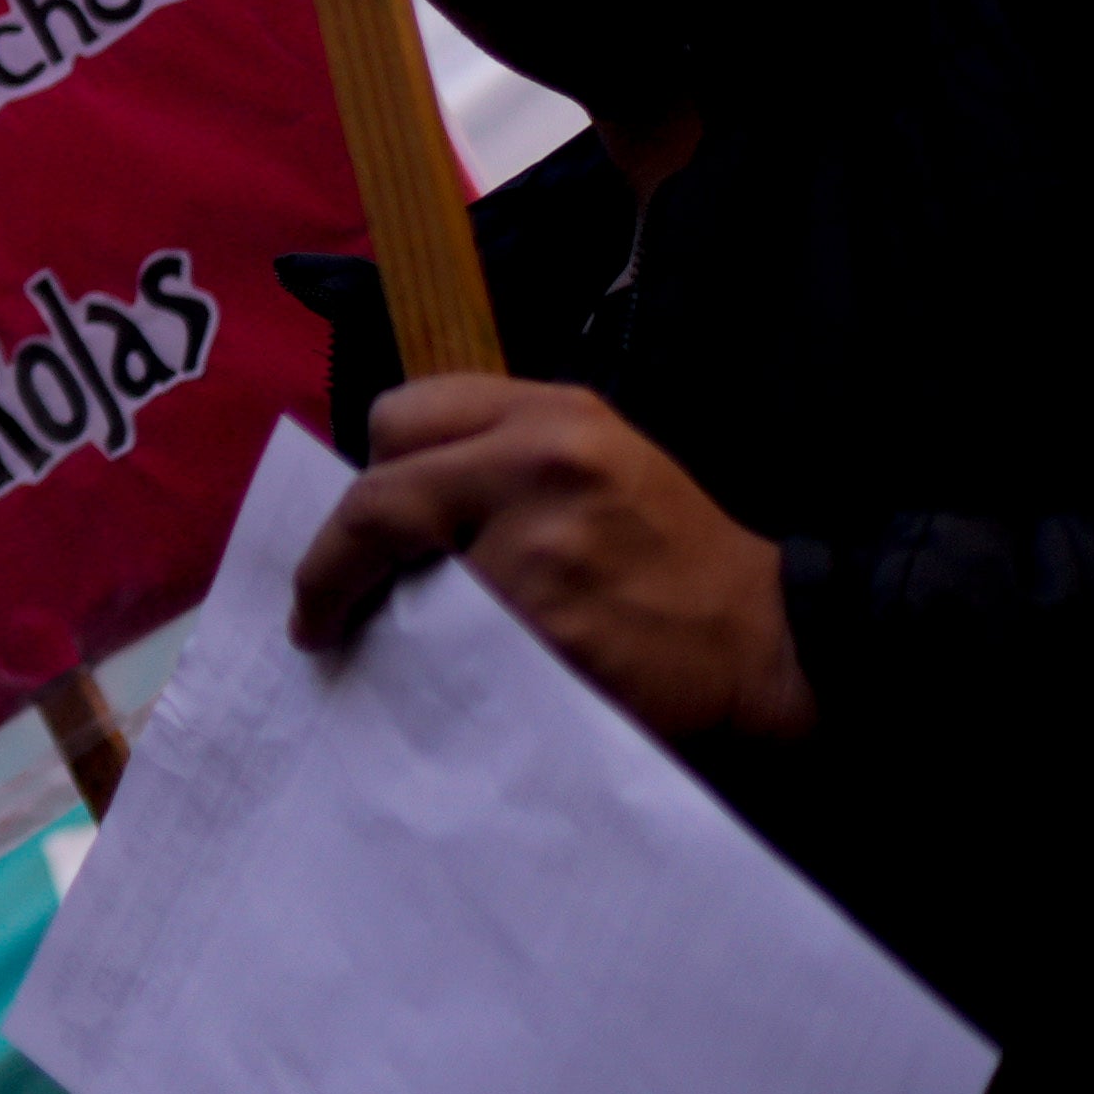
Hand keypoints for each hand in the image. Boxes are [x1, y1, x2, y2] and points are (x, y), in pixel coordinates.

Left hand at [290, 375, 808, 743]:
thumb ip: (497, 459)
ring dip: (387, 616)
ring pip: (403, 579)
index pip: (399, 418)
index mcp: (550, 413)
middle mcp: (538, 464)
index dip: (362, 477)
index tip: (343, 529)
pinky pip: (447, 645)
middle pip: (378, 498)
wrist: (773, 642)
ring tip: (392, 645)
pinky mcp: (544, 629)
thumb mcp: (598, 463)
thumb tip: (387, 497)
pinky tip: (444, 680)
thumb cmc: (675, 556)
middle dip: (334, 560)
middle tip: (319, 609)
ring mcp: (539, 548)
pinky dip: (432, 663)